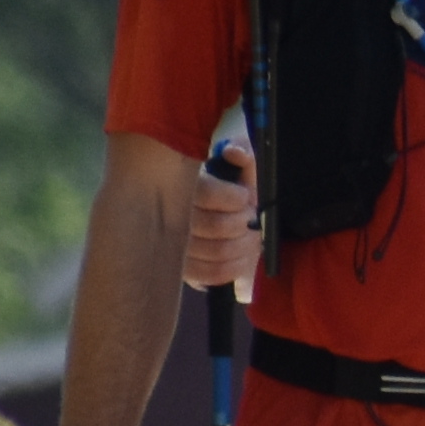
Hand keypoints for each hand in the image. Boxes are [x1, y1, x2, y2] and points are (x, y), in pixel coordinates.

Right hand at [180, 153, 255, 293]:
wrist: (205, 215)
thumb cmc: (222, 189)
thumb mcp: (232, 167)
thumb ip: (241, 156)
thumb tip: (232, 151)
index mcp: (180, 186)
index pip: (206, 193)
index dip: (233, 198)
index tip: (244, 196)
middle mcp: (172, 216)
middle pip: (217, 226)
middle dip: (244, 223)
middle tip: (252, 219)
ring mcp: (175, 246)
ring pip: (217, 252)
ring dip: (245, 246)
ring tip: (253, 237)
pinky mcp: (182, 268)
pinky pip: (211, 274)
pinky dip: (235, 268)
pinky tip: (244, 258)